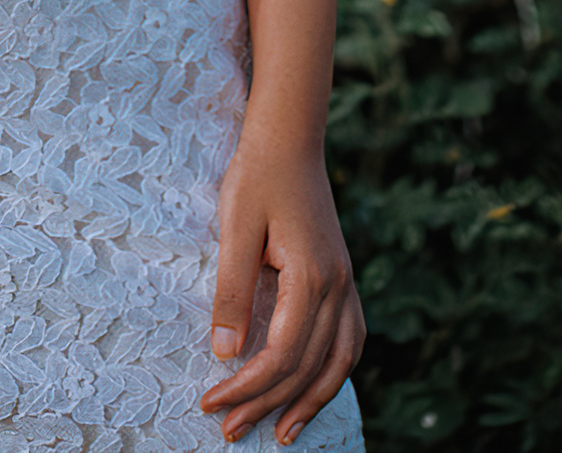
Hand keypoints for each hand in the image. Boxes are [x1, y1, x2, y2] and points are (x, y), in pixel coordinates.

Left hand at [201, 136, 363, 443]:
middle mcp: (338, 287)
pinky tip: (315, 389)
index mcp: (312, 277)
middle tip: (231, 432)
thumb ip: (231, 292)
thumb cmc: (256, 177)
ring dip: (312, 401)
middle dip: (268, 404)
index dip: (247, 386)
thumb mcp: (234, 229)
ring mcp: (347, 284)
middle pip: (307, 366)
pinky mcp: (343, 279)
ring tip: (283, 433)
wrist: (289, 138)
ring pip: (340, 361)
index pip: (281, 354)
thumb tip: (224, 353)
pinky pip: (349, 339)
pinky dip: (334, 372)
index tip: (212, 403)